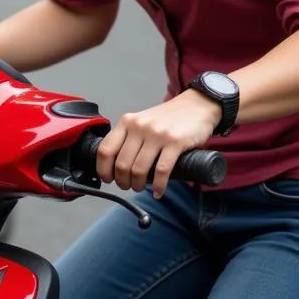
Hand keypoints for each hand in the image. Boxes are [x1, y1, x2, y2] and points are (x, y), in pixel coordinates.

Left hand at [95, 91, 221, 198]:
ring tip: (140, 188)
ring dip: (137, 185)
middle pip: (121, 163)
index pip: (105, 149)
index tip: (107, 179)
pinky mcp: (175, 142)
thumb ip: (129, 137)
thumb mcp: (141, 122)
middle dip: (122, 181)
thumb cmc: (167, 118)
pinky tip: (158, 192)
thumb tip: (115, 164)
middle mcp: (138, 127)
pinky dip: (159, 186)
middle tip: (127, 186)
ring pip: (139, 169)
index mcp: (127, 122)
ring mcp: (156, 134)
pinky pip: (162, 171)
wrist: (195, 106)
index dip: (103, 169)